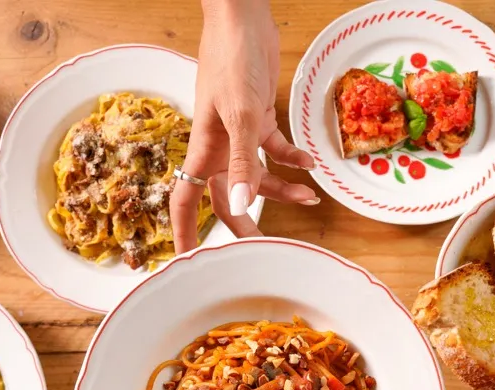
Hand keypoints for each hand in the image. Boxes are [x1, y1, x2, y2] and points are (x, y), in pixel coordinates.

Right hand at [169, 0, 317, 253]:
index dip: (185, 232)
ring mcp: (238, 133)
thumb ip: (242, 163)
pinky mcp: (258, 118)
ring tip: (308, 200)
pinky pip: (274, 150)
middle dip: (245, 223)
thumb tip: (239, 205)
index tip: (187, 261)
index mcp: (203, 149)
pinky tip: (310, 166)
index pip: (186, 200)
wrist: (242, 18)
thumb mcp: (240, 115)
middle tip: (265, 249)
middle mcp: (218, 147)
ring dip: (281, 191)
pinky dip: (292, 159)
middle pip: (227, 197)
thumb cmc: (231, 59)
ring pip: (256, 176)